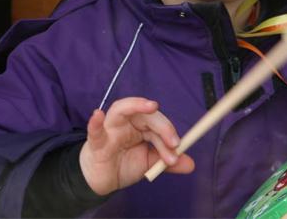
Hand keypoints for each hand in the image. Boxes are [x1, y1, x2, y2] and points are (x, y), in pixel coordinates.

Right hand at [79, 97, 194, 195]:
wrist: (102, 180)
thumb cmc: (124, 163)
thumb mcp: (149, 163)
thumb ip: (167, 162)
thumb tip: (191, 164)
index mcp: (140, 125)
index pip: (157, 122)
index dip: (169, 132)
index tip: (178, 147)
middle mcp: (126, 122)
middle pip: (144, 113)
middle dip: (162, 126)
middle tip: (174, 144)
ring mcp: (110, 129)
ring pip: (122, 109)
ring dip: (137, 106)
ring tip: (152, 106)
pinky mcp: (96, 142)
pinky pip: (95, 131)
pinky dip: (95, 123)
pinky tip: (97, 115)